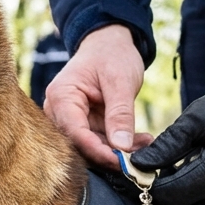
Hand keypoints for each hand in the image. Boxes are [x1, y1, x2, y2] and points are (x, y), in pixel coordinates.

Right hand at [44, 25, 153, 169]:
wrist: (110, 42)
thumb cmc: (111, 55)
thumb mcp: (120, 81)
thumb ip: (120, 114)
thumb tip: (122, 147)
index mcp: (61, 97)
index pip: (75, 134)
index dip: (98, 151)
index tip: (123, 162)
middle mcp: (59, 111)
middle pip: (80, 145)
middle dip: (109, 154)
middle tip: (138, 159)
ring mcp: (71, 119)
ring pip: (91, 147)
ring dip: (118, 151)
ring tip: (145, 145)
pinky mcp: (85, 124)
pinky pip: (100, 141)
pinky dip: (120, 144)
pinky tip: (141, 141)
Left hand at [131, 51, 204, 204]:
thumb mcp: (197, 118)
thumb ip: (166, 145)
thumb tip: (137, 165)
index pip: (172, 195)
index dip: (153, 187)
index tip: (145, 174)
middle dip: (168, 197)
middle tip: (160, 176)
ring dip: (188, 204)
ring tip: (183, 177)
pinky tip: (204, 184)